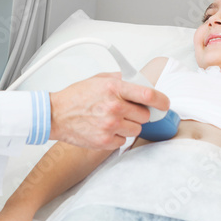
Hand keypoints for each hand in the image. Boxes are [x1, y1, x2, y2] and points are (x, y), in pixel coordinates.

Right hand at [49, 73, 169, 149]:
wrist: (55, 115)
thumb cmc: (76, 97)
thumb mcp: (98, 79)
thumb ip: (120, 79)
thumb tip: (139, 82)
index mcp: (114, 88)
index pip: (148, 94)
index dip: (161, 100)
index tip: (164, 104)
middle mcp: (114, 107)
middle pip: (145, 115)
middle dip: (139, 114)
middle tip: (126, 111)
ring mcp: (110, 126)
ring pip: (136, 129)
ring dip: (129, 126)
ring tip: (113, 120)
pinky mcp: (105, 141)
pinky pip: (123, 140)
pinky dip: (117, 136)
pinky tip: (105, 129)